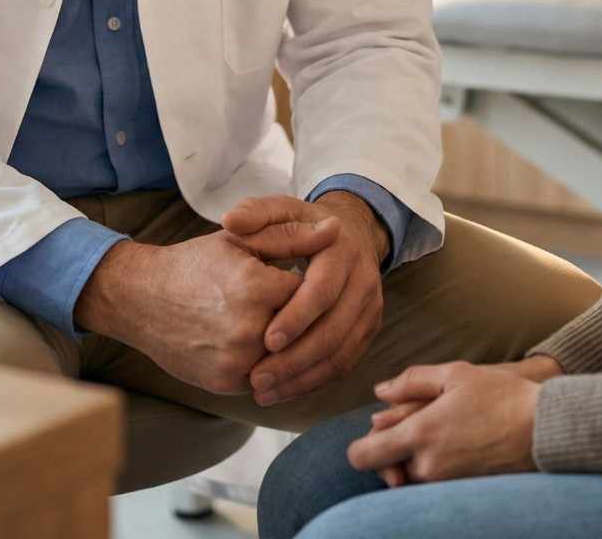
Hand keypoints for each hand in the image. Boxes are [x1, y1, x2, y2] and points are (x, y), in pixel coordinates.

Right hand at [74, 222, 337, 395]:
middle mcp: (248, 331)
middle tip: (297, 304)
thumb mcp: (242, 240)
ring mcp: (237, 363)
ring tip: (287, 323)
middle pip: (304, 329)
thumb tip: (338, 227)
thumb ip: (293, 236)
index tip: (305, 276)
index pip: (312, 292)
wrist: (143, 299)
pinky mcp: (226, 384)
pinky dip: (274, 364)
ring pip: (289, 357)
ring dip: (293, 344)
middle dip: (306, 317)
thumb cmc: (196, 263)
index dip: (312, 283)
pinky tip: (270, 345)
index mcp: (255, 288)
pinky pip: (269, 378)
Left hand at [221, 192, 388, 405]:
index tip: (266, 340)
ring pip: (341, 354)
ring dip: (303, 378)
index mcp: (342, 250)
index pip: (322, 291)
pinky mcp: (368, 330)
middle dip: (296, 359)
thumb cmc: (305, 224)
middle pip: (334, 330)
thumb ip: (257, 213)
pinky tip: (284, 390)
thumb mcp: (283, 210)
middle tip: (258, 377)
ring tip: (264, 391)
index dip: (296, 317)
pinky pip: (345, 364)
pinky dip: (314, 382)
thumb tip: (231, 221)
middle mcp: (363, 281)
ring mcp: (370, 309)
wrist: (351, 233)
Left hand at [348, 360, 547, 483]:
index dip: (361, 447)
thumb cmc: (501, 396)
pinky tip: (453, 448)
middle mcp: (428, 466)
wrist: (544, 430)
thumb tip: (380, 392)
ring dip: (413, 460)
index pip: (364, 456)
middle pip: (386, 469)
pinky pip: (433, 485)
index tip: (373, 435)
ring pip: (410, 477)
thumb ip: (411, 381)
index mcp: (421, 433)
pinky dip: (434, 470)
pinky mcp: (462, 494)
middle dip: (391, 452)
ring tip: (439, 434)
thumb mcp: (455, 374)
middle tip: (411, 428)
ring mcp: (445, 485)